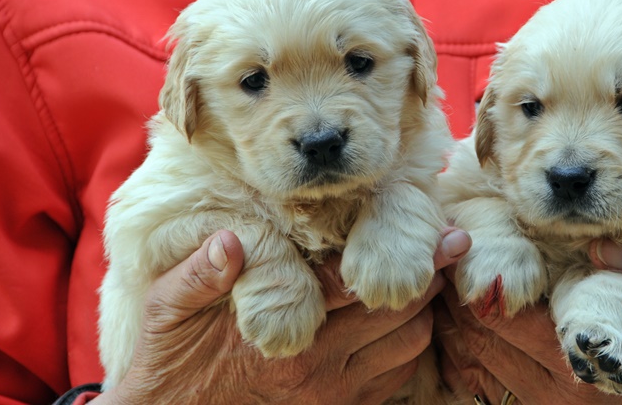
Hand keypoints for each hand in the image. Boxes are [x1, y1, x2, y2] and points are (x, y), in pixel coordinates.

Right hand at [99, 226, 470, 404]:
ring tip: (430, 277)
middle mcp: (318, 366)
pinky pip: (398, 379)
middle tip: (452, 245)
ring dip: (423, 313)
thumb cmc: (173, 362)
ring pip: (409, 347)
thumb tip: (229, 241)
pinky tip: (405, 320)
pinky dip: (411, 348)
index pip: (356, 284)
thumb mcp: (169, 310)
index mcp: (284, 331)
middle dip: (428, 278)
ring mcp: (334, 395)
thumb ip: (198, 274)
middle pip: (399, 314)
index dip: (405, 255)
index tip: (447, 233)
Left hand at [437, 240, 621, 404]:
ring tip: (445, 284)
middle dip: (457, 297)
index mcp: (580, 361)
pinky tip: (462, 325)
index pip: (502, 318)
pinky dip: (467, 355)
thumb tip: (601, 244)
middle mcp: (552, 393)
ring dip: (456, 324)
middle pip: (478, 339)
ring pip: (473, 364)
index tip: (462, 244)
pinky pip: (485, 386)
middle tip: (445, 257)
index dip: (475, 279)